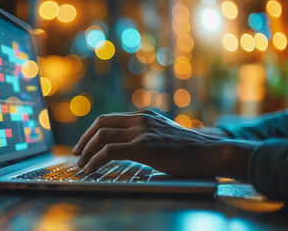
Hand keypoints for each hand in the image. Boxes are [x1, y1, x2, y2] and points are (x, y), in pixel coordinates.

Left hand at [73, 110, 255, 178]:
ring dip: (87, 152)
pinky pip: (110, 152)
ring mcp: (142, 131)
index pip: (109, 119)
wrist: (210, 152)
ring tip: (82, 165)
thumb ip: (146, 135)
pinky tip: (91, 170)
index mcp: (143, 116)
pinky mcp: (144, 146)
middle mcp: (140, 120)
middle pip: (101, 124)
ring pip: (102, 137)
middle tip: (77, 154)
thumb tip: (129, 146)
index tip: (84, 144)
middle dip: (84, 139)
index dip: (92, 131)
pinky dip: (96, 161)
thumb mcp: (164, 135)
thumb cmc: (189, 149)